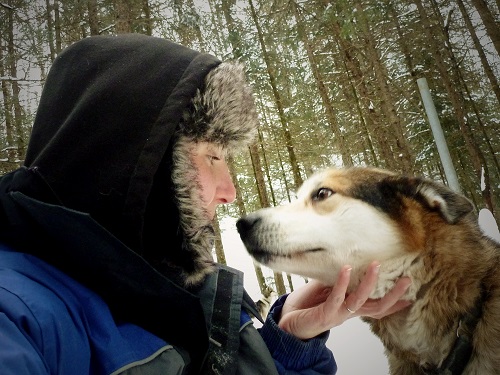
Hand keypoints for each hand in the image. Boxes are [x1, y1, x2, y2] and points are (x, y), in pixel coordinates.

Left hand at [278, 261, 411, 339]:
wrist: (286, 321)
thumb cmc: (307, 305)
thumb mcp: (325, 288)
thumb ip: (336, 278)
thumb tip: (347, 261)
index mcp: (351, 307)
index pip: (376, 306)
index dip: (394, 302)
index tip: (412, 295)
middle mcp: (348, 312)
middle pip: (377, 307)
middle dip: (393, 295)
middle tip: (407, 280)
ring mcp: (338, 314)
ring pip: (359, 301)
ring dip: (368, 283)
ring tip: (376, 266)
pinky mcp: (325, 314)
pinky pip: (337, 297)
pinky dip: (342, 283)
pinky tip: (346, 269)